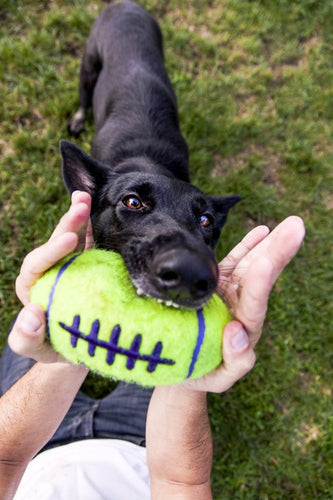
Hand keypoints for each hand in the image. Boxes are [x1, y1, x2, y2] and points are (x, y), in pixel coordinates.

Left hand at [8, 191, 92, 362]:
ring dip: (82, 216)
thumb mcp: (35, 349)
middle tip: (81, 205)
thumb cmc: (52, 348)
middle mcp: (51, 270)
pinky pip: (94, 245)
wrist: (76, 349)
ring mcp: (72, 266)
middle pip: (56, 242)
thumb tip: (32, 313)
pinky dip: (99, 228)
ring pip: (76, 237)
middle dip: (67, 222)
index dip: (51, 249)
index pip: (37, 263)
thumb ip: (25, 338)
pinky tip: (104, 210)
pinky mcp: (90, 267)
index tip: (69, 240)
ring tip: (86, 197)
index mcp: (33, 284)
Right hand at [182, 216, 304, 392]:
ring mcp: (229, 291)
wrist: (184, 362)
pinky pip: (234, 262)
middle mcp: (241, 304)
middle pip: (261, 275)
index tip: (266, 263)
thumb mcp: (221, 378)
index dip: (261, 284)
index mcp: (244, 327)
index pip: (255, 303)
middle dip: (278, 251)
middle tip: (296, 226)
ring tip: (288, 223)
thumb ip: (236, 362)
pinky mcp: (215, 283)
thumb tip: (237, 331)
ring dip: (269, 243)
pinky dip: (248, 246)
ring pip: (251, 263)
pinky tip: (263, 230)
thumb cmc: (204, 372)